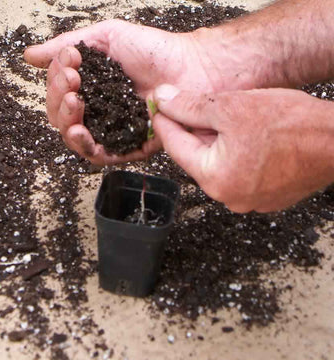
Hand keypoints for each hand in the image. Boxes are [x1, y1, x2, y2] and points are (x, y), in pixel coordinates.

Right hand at [24, 20, 222, 164]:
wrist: (190, 67)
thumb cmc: (154, 50)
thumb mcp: (104, 37)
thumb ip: (65, 45)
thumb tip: (30, 55)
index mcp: (89, 88)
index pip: (58, 94)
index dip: (56, 82)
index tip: (68, 64)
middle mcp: (97, 112)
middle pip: (62, 119)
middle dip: (60, 101)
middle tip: (72, 83)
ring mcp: (111, 131)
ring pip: (76, 140)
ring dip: (67, 124)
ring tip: (74, 104)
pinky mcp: (128, 147)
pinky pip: (101, 156)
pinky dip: (87, 147)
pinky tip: (81, 132)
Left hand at [150, 84, 333, 212]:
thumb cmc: (291, 125)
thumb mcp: (230, 107)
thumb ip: (190, 106)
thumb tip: (163, 101)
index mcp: (214, 178)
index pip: (175, 147)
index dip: (164, 122)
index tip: (157, 108)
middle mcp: (228, 197)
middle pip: (196, 158)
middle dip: (190, 132)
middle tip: (184, 108)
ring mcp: (249, 200)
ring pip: (218, 165)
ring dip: (214, 143)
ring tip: (219, 120)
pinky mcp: (267, 197)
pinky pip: (239, 173)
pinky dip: (235, 154)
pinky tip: (242, 136)